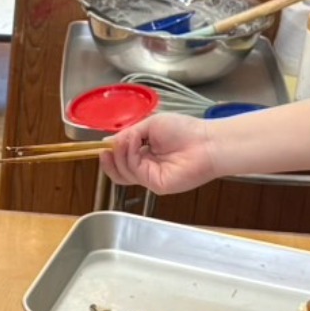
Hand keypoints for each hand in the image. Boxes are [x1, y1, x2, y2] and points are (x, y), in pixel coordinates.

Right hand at [100, 114, 218, 193]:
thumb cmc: (184, 130)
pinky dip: (129, 156)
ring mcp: (151, 178)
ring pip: (122, 173)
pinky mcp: (156, 184)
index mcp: (146, 154)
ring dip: (120, 153)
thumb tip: (108, 141)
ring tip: (128, 138)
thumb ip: (128, 135)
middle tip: (109, 146)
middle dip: (110, 157)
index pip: (122, 160)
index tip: (103, 144)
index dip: (111, 153)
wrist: (205, 142)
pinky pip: (134, 172)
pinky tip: (135, 142)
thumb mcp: (149, 126)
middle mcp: (147, 168)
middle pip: (118, 170)